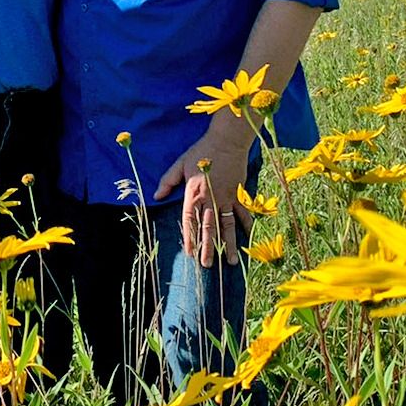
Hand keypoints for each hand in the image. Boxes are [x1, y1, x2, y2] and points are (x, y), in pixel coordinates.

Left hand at [154, 135, 252, 267]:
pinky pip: (242, 212)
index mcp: (194, 193)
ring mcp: (227, 197)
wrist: (227, 141)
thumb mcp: (180, 164)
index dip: (190, 237)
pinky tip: (248, 238)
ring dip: (228, 244)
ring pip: (227, 225)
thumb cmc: (202, 151)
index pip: (190, 220)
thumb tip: (156, 196)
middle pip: (208, 228)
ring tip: (230, 261)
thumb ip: (168, 181)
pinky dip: (245, 225)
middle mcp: (211, 199)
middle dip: (208, 248)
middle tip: (207, 265)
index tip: (190, 253)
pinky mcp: (238, 193)